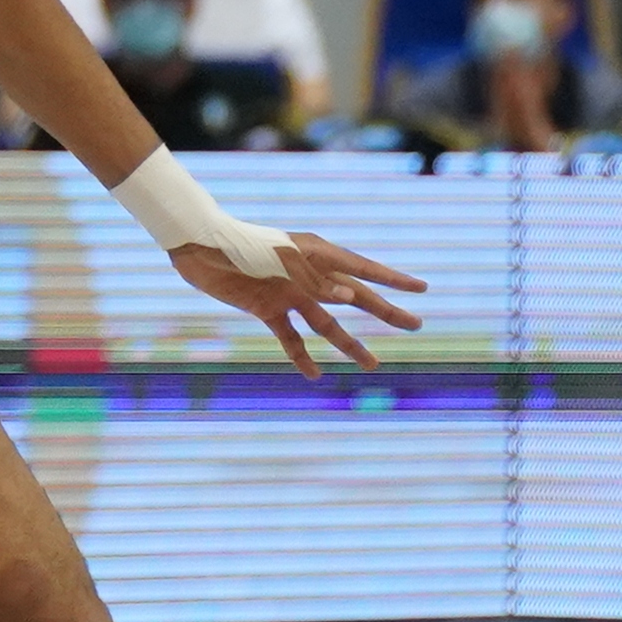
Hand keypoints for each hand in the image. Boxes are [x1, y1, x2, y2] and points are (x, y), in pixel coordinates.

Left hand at [174, 224, 423, 376]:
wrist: (199, 248)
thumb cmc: (241, 246)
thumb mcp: (284, 262)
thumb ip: (316, 281)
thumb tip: (351, 297)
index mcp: (317, 254)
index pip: (364, 269)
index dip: (394, 280)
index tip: (422, 288)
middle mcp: (309, 274)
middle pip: (355, 297)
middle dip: (386, 311)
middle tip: (416, 325)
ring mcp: (289, 292)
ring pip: (327, 323)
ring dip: (350, 344)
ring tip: (374, 364)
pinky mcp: (267, 307)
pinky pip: (290, 336)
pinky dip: (301, 355)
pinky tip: (315, 376)